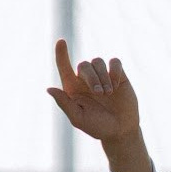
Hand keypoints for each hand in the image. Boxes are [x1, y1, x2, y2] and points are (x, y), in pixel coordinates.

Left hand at [46, 40, 152, 171]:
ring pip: (98, 61)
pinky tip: (117, 85)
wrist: (120, 130)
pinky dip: (115, 71)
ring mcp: (102, 76)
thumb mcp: (78, 118)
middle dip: (92, 77)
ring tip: (109, 93)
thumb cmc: (97, 126)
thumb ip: (64, 103)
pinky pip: (114, 62)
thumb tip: (49, 89)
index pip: (64, 67)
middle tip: (100, 93)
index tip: (60, 41)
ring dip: (103, 77)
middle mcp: (85, 80)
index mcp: (72, 89)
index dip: (61, 54)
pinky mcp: (118, 74)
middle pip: (84, 65)